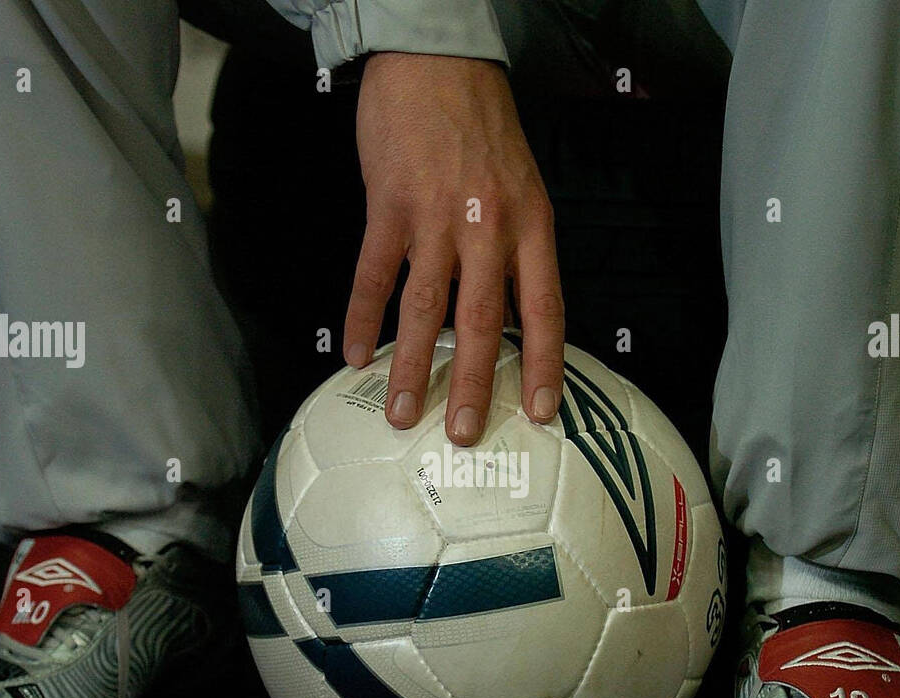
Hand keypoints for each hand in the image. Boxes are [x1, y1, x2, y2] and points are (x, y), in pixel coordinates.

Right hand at [343, 52, 564, 446]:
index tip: (541, 413)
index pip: (544, 310)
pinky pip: (374, 273)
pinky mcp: (389, 205)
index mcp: (531, 226)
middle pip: (482, 322)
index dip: (544, 366)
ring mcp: (436, 217)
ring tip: (400, 413)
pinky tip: (355, 353)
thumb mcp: (523, 186)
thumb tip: (505, 317)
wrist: (436, 60)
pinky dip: (362, 317)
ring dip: (410, 366)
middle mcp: (489, 227)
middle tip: (462, 434)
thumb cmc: (482, 126)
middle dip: (472, 385)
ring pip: (424, 307)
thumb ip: (516, 248)